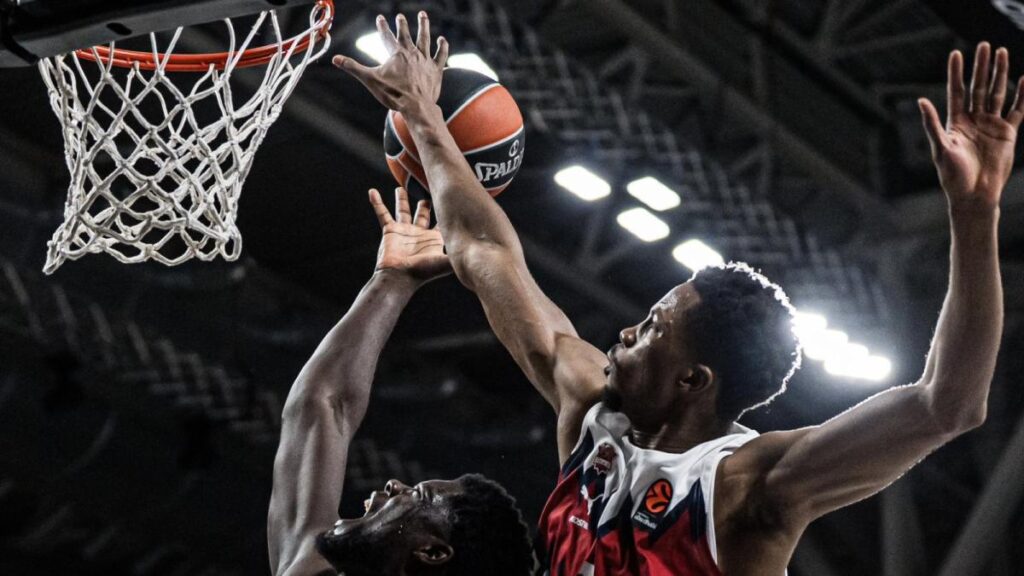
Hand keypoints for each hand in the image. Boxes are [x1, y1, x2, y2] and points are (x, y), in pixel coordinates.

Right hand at [333, 12, 448, 113]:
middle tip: (400, 16)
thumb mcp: (370, 80)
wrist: (416, 107)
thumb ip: (353, 68)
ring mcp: (425, 60)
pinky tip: (442, 39)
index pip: (386, 36)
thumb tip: (335, 59)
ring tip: (423, 15)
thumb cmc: (393, 94)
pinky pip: (440, 55)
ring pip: (425, 38)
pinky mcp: (436, 69)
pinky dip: (442, 47)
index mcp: (396, 54)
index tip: (380, 18)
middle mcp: (412, 53)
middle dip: (402, 24)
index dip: (382, 26)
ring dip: (424, 26)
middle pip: (406, 34)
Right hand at [370, 187, 451, 282]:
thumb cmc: (422, 272)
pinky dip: (377, 203)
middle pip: (423, 213)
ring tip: (400, 187)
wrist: (399, 277)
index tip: (452, 196)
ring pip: (402, 210)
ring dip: (400, 199)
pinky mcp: (390, 231)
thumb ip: (459, 256)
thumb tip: (481, 253)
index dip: (448, 210)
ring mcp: (404, 232)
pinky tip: (373, 192)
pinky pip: (382, 214)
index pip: (443, 221)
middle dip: (426, 202)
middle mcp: (419, 233)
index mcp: (434, 239)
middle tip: (429, 186)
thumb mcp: (444, 262)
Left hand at [919, 43, 1023, 214]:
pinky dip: (1023, 95)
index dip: (956, 73)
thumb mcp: (941, 148)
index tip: (956, 53)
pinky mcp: (1007, 133)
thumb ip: (932, 124)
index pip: (957, 92)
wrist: (975, 194)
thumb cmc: (953, 176)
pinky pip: (1017, 109)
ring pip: (997, 93)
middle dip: (981, 67)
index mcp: (955, 122)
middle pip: (978, 87)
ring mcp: (991, 125)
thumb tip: (921, 101)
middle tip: (984, 45)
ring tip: (1003, 52)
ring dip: (1000, 74)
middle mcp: (973, 120)